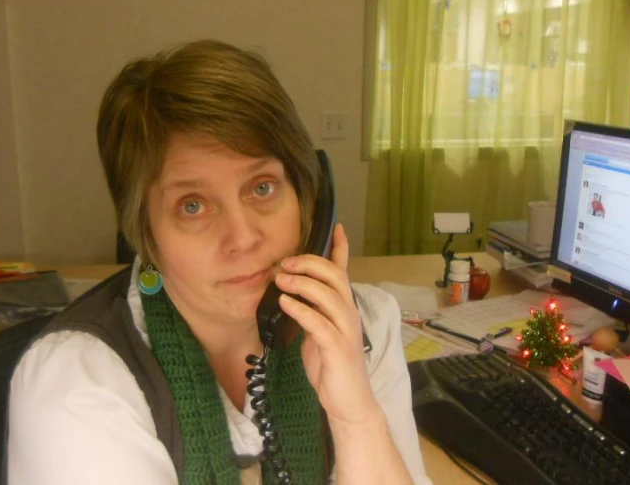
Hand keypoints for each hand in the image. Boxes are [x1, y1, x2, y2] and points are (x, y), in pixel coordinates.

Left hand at [274, 223, 378, 426]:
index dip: (341, 249)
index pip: (344, 272)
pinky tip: (285, 303)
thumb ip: (311, 312)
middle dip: (309, 264)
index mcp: (344, 308)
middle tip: (285, 263)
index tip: (337, 227)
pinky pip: (319, 323)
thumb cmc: (332, 366)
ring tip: (280, 280)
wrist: (349, 402)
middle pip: (334, 276)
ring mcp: (346, 330)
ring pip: (328, 295)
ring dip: (303, 284)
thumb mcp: (319, 332)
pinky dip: (301, 310)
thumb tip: (290, 294)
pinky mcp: (338, 348)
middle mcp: (349, 314)